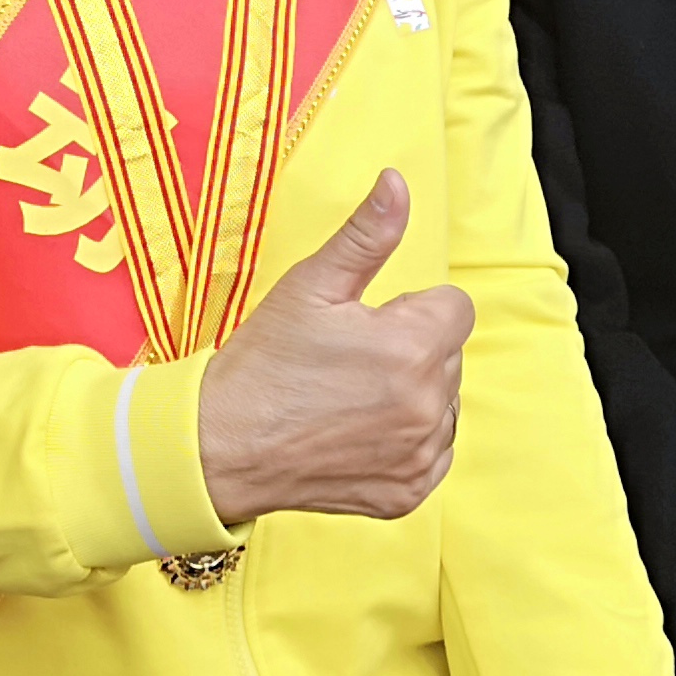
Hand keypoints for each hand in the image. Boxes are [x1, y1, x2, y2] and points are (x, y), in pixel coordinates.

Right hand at [196, 173, 471, 522]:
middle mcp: (427, 405)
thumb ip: (367, 234)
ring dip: (412, 395)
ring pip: (443, 403)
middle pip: (448, 356)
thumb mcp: (312, 286)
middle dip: (411, 350)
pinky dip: (405, 441)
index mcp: (413, 347)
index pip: (454, 308)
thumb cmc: (264, 363)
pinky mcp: (408, 493)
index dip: (409, 309)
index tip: (367, 324)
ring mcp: (420, 455)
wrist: (222, 446)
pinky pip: (432, 452)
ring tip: (350, 397)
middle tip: (349, 361)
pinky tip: (357, 431)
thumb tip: (397, 183)